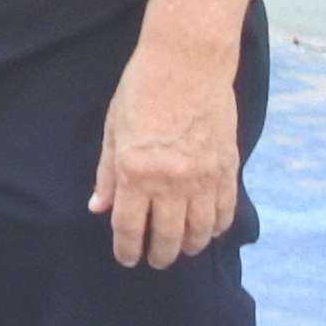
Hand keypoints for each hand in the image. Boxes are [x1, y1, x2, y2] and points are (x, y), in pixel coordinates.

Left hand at [92, 41, 245, 268]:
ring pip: (199, 229)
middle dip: (160, 255)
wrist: (188, 63)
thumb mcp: (113, 130)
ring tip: (181, 250)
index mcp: (136, 171)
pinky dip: (217, 227)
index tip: (127, 259)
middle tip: (155, 261)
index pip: (130, 226)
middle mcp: (171, 181)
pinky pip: (225, 211)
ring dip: (189, 246)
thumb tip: (98, 208)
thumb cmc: (141, 90)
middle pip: (167, 235)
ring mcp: (203, 178)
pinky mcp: (227, 169)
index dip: (127, 248)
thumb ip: (107, 173)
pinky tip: (209, 232)